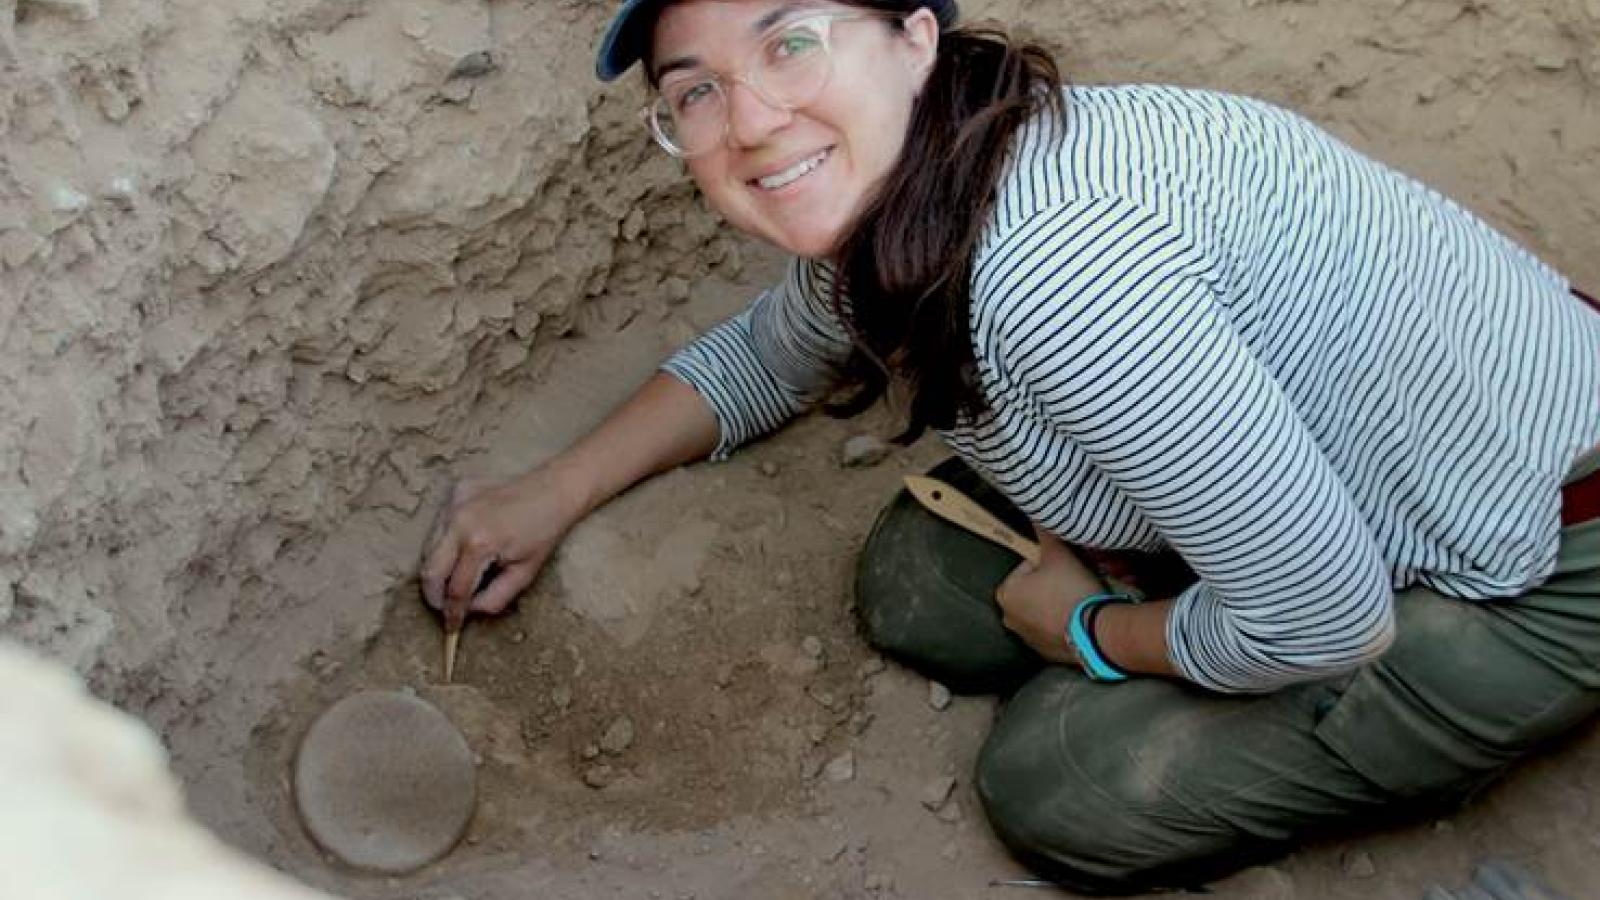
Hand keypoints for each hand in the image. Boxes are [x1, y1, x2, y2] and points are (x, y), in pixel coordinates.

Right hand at [419, 465, 587, 630]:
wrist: (554, 490)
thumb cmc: (544, 532)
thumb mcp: (524, 574)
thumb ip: (494, 599)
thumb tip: (467, 611)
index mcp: (479, 544)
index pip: (455, 589)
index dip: (453, 613)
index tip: (451, 627)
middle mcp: (459, 522)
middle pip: (429, 570)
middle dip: (435, 595)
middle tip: (446, 608)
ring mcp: (454, 504)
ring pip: (428, 548)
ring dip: (439, 568)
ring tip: (459, 577)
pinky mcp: (455, 492)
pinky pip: (439, 525)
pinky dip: (445, 542)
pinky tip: (466, 544)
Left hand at [995, 529, 1107, 664]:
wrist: (1094, 634)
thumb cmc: (1071, 590)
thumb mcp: (1058, 555)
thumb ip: (1045, 534)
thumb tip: (1037, 514)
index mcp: (1005, 593)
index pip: (1028, 566)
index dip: (1049, 563)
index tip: (1065, 569)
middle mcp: (1009, 619)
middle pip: (1035, 589)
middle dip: (1052, 583)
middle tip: (1073, 582)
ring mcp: (1026, 638)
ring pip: (1045, 609)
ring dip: (1058, 603)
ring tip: (1078, 599)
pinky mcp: (1045, 652)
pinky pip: (1054, 629)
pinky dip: (1063, 623)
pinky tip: (1078, 618)